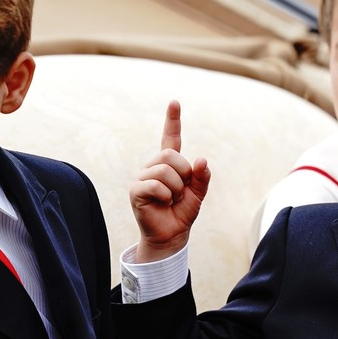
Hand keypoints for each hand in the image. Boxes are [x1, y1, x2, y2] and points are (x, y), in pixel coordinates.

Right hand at [129, 100, 210, 262]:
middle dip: (183, 173)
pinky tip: (164, 203)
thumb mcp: (198, 193)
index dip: (172, 120)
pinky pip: (154, 184)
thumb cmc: (182, 213)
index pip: (171, 138)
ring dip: (175, 188)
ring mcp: (142, 177)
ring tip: (172, 199)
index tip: (174, 102)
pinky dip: (166, 195)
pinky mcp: (135, 191)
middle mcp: (153, 166)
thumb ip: (202, 176)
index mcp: (169, 164)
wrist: (172, 235)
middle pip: (169, 154)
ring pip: (164, 170)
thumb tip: (201, 159)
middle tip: (181, 191)